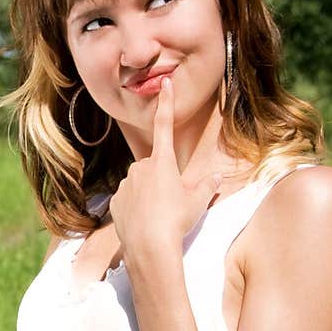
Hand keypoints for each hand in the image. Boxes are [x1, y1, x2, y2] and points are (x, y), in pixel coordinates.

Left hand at [109, 78, 221, 265]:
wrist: (150, 247)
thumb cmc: (176, 221)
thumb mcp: (198, 202)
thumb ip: (207, 185)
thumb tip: (217, 177)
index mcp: (163, 162)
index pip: (166, 126)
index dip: (166, 104)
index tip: (165, 84)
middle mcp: (141, 168)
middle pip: (155, 167)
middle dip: (163, 179)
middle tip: (172, 202)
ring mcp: (125, 185)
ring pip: (140, 184)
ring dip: (149, 194)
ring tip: (159, 216)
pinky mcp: (115, 202)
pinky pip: (128, 200)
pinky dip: (136, 208)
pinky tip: (144, 222)